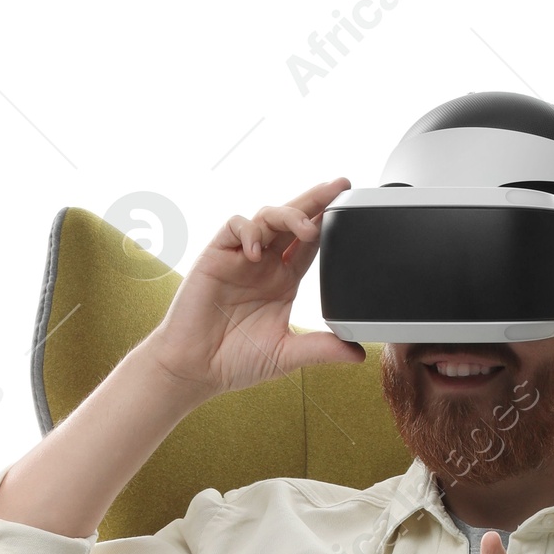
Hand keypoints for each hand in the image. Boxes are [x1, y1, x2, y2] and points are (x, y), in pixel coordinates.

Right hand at [147, 178, 366, 401]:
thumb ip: (321, 349)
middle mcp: (265, 263)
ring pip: (268, 217)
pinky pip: (235, 226)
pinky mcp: (216, 256)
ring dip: (289, 216)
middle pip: (294, 220)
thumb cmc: (234, 361)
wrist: (195, 368)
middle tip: (340, 185)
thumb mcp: (286, 355)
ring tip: (307, 228)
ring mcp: (241, 257)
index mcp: (284, 281)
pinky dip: (248, 231)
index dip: (329, 224)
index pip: (311, 243)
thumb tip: (358, 353)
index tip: (351, 208)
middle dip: (317, 200)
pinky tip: (258, 253)